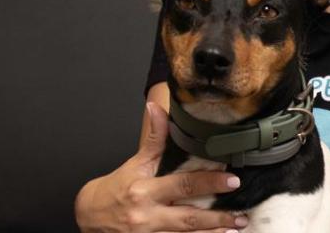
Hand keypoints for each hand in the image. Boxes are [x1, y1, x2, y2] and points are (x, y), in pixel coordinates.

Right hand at [75, 102, 248, 232]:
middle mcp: (147, 216)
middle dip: (217, 216)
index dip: (208, 182)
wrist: (89, 217)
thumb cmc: (115, 189)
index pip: (182, 185)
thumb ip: (153, 139)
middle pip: (188, 217)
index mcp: (145, 191)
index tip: (231, 180)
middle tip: (241, 212)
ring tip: (236, 227)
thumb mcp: (134, 163)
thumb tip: (158, 108)